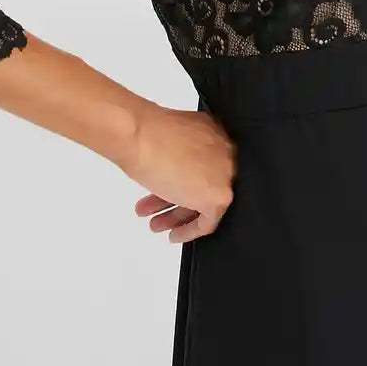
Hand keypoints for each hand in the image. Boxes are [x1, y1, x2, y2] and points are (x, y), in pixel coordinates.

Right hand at [120, 100, 238, 244]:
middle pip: (204, 184)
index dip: (186, 180)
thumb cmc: (146, 132)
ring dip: (177, 214)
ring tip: (156, 223)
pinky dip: (189, 230)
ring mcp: (225, 173)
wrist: (139, 136)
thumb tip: (176, 172)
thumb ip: (183, 154)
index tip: (174, 191)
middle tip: (161, 209)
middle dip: (177, 200)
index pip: (206, 165)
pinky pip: (207, 221)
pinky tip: (173, 234)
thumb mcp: (171, 141)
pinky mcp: (218, 196)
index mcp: (216, 131)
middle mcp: (226, 150)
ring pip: (203, 201)